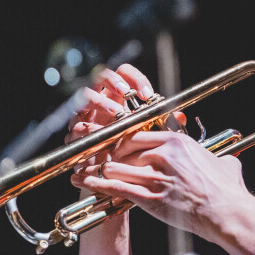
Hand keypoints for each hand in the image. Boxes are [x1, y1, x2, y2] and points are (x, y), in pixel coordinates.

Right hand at [66, 64, 155, 189]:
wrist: (111, 180)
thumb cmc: (131, 155)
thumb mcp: (149, 138)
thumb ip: (163, 126)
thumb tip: (180, 117)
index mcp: (119, 96)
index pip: (124, 73)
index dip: (135, 78)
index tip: (148, 94)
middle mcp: (101, 101)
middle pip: (101, 76)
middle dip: (114, 82)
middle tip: (127, 94)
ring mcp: (85, 115)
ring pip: (85, 96)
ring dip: (102, 102)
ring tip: (117, 112)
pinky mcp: (74, 133)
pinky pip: (77, 124)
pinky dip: (88, 126)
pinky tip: (101, 132)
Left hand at [79, 130, 252, 242]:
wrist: (227, 213)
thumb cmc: (227, 191)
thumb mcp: (223, 164)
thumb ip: (216, 158)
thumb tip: (225, 161)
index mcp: (177, 142)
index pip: (136, 134)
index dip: (120, 140)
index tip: (112, 145)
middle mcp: (163, 155)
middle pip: (121, 149)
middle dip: (105, 154)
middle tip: (93, 157)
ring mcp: (155, 176)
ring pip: (114, 166)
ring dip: (96, 169)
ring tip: (83, 170)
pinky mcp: (150, 198)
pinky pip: (117, 187)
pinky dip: (99, 184)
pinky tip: (88, 183)